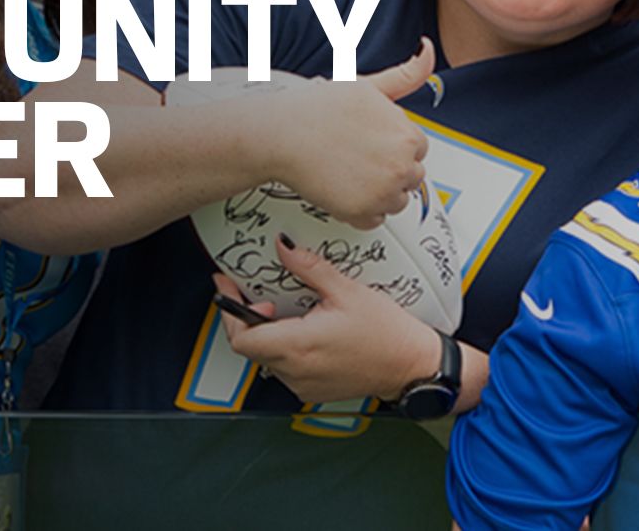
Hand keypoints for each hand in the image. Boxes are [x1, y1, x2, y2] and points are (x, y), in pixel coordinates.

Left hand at [210, 237, 442, 404]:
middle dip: (250, 319)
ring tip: (291, 315)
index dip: (229, 312)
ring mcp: (302, 385)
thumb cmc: (387, 334)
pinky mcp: (312, 391)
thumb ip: (309, 268)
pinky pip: (286, 370)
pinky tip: (308, 335)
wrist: (411, 365)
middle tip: (262, 298)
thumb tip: (284, 247)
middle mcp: (295, 370)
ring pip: (267, 358)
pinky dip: (288, 351)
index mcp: (299, 345)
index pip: (241, 337)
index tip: (228, 290)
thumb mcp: (347, 291)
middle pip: (251, 346)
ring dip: (271, 336)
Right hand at [256, 40, 434, 228]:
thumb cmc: (319, 109)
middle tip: (356, 156)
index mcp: (408, 136)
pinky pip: (374, 220)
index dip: (392, 146)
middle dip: (389, 169)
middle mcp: (401, 166)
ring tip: (348, 171)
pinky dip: (360, 211)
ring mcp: (383, 192)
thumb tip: (427, 50)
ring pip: (394, 200)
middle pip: (410, 177)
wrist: (282, 134)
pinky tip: (342, 188)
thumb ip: (405, 74)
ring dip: (377, 192)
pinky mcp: (362, 213)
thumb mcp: (367, 85)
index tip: (370, 142)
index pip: (417, 150)